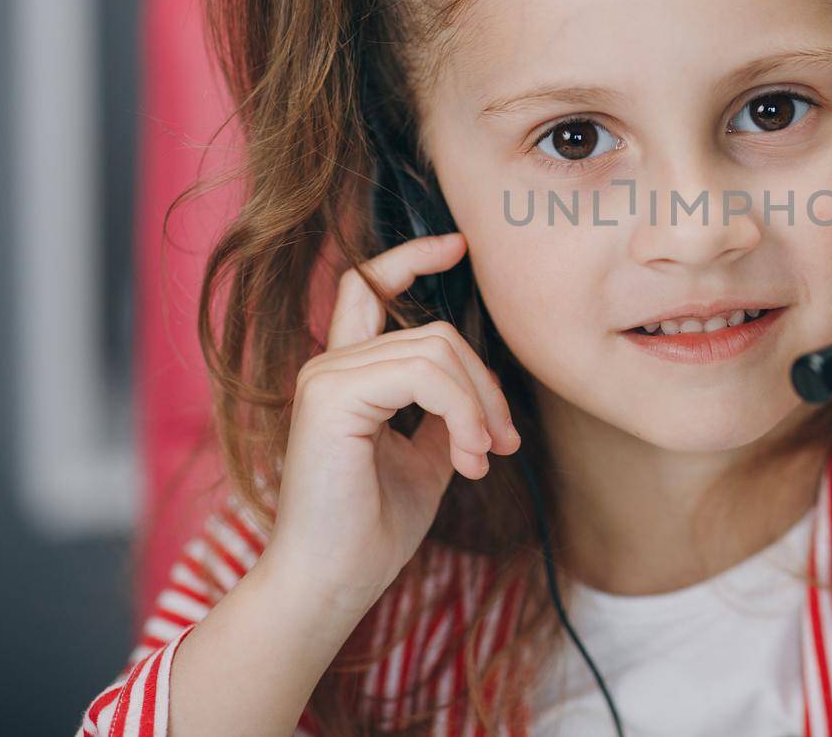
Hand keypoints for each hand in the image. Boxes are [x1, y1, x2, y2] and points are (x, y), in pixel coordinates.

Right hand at [260, 232, 520, 618]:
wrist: (331, 585)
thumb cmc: (370, 533)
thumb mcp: (422, 462)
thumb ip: (442, 418)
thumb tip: (479, 396)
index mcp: (345, 375)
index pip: (368, 287)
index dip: (411, 256)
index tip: (458, 245)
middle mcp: (329, 367)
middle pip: (435, 331)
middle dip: (485, 383)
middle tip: (506, 443)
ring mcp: (325, 377)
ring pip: (436, 350)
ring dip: (479, 406)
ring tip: (484, 459)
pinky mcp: (331, 396)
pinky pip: (425, 374)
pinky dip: (463, 412)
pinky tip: (469, 458)